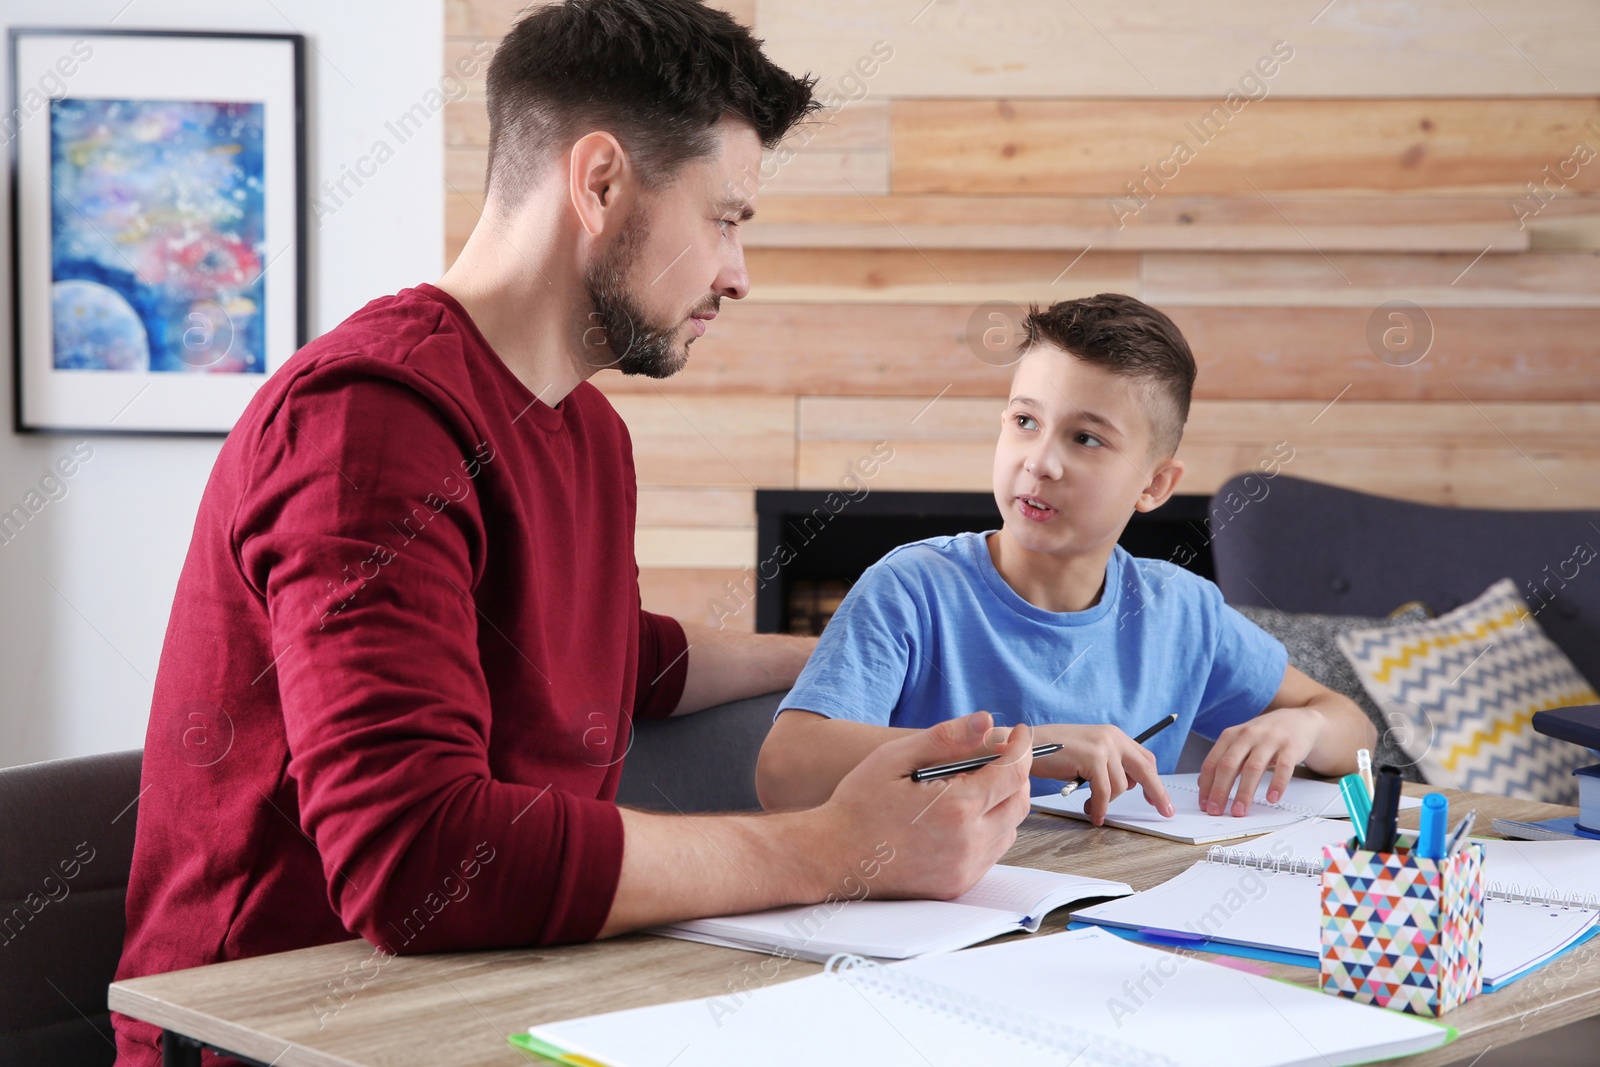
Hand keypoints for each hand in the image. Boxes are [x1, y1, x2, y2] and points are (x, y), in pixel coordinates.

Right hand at [806, 712, 1034, 900]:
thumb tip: (986, 721)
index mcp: (957, 807)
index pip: (1013, 773)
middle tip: (1000, 757)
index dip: (1022, 748)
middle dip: (1017, 774)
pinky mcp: (957, 885)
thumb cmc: (858, 804)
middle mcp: (969, 842)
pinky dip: (989, 830)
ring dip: (1003, 803)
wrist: (832, 857)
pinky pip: (991, 854)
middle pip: (1019, 802)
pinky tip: (962, 816)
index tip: (1021, 733)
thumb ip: (945, 738)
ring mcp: (964, 868)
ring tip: (976, 785)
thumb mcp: (895, 757)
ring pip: (1009, 830)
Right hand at [1017, 723, 1173, 824]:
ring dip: (1107, 802)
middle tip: (1165, 812)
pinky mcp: (1092, 758)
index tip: (1159, 799)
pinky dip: (1099, 808)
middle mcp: (1112, 737)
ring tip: (1091, 806)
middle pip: (1146, 769)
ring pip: (1121, 787)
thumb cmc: (1052, 753)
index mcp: (1112, 734)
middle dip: (1157, 793)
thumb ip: (1108, 764)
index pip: (1145, 758)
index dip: (1154, 780)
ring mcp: (1103, 746)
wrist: (1025, 747)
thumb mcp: (1086, 753)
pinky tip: (1092, 814)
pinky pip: (1104, 793)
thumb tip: (1128, 785)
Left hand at [1197, 706, 1324, 815]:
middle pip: (1228, 765)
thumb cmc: (1264, 735)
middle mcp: (1247, 736)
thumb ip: (1222, 760)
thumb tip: (1202, 784)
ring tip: (1239, 810)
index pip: (1212, 762)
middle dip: (1220, 790)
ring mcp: (1269, 740)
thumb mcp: (1239, 742)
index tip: (1204, 805)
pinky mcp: (1290, 747)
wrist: (1297, 720)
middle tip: (1216, 811)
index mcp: (1230, 736)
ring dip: (1244, 792)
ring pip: (1253, 768)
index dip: (1206, 785)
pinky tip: (1272, 798)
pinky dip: (1277, 784)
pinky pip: (1283, 767)